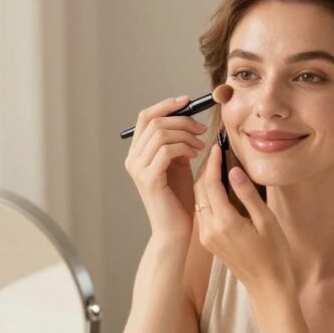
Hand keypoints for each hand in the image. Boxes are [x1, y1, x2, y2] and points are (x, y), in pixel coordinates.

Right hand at [124, 95, 206, 242]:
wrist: (176, 230)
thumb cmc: (179, 200)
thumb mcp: (179, 165)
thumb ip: (178, 143)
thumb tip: (187, 120)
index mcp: (137, 154)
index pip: (146, 117)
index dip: (166, 105)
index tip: (187, 101)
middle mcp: (132, 159)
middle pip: (154, 121)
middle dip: (182, 120)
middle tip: (201, 128)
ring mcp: (138, 169)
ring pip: (161, 133)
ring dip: (185, 134)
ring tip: (199, 146)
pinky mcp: (148, 178)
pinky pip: (166, 149)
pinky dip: (184, 146)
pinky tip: (195, 154)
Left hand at [194, 145, 295, 294]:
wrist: (267, 286)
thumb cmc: (274, 255)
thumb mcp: (266, 221)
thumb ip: (247, 194)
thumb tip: (234, 171)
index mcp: (224, 223)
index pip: (211, 184)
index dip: (213, 163)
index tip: (218, 147)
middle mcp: (209, 230)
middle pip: (199, 191)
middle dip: (205, 169)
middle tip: (215, 152)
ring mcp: (206, 237)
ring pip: (198, 201)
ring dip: (203, 182)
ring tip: (214, 165)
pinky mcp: (208, 241)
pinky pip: (201, 212)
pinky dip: (205, 196)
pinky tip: (215, 187)